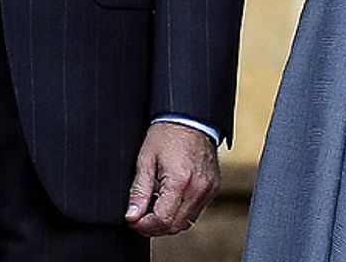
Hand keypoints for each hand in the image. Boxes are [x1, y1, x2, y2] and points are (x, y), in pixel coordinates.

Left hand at [124, 121, 218, 236]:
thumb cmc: (167, 134)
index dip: (144, 225)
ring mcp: (208, 190)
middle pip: (175, 226)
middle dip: (154, 227)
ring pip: (186, 222)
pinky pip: (195, 212)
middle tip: (139, 217)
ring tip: (152, 207)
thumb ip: (139, 191)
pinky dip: (180, 212)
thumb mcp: (146, 160)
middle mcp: (198, 189)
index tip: (133, 220)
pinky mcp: (213, 189)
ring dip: (167, 221)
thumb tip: (132, 216)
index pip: (162, 220)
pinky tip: (168, 200)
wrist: (191, 118)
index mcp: (180, 181)